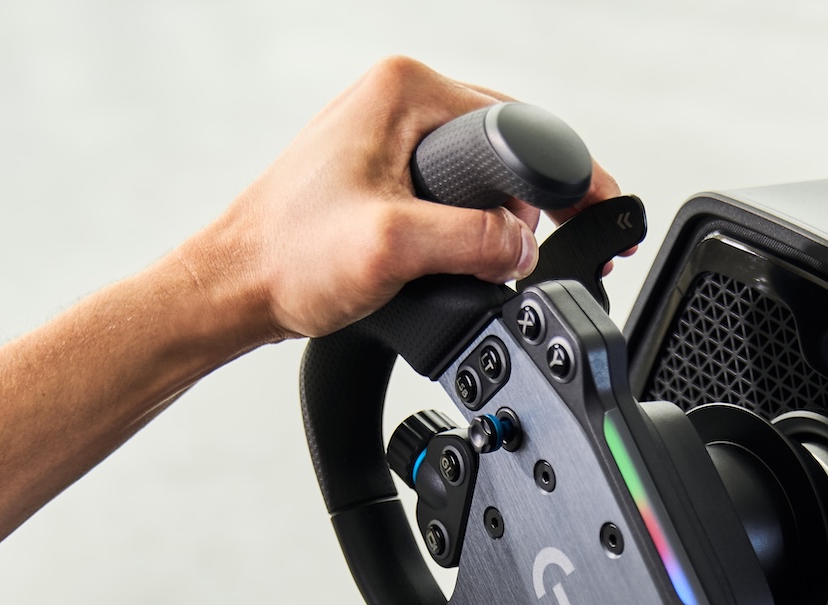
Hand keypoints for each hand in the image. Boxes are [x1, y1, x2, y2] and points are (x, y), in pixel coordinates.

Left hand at [178, 56, 624, 341]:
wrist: (234, 291)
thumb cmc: (286, 259)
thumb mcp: (394, 248)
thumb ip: (475, 241)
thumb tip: (526, 248)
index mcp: (404, 91)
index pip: (518, 127)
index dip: (561, 180)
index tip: (593, 218)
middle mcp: (398, 99)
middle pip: (506, 150)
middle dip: (528, 206)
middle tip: (522, 256)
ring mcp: (388, 134)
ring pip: (480, 177)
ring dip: (495, 222)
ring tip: (481, 262)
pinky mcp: (383, 172)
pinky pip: (453, 194)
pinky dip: (468, 229)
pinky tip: (457, 259)